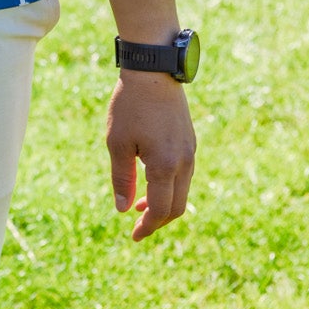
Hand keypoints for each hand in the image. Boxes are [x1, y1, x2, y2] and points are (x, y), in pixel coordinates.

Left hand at [106, 71, 195, 240]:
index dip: (147, 226)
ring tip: (140, 205)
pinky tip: (150, 181)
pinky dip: (169, 187)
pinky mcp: (190, 142)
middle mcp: (184, 163)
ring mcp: (190, 152)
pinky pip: (184, 175)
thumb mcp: (118, 143)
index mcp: (165, 166)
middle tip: (138, 226)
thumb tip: (123, 209)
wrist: (154, 73)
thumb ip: (121, 178)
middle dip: (158, 221)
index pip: (161, 210)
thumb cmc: (130, 106)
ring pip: (182, 191)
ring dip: (163, 203)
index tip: (134, 236)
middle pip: (177, 207)